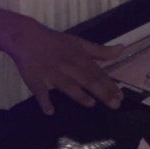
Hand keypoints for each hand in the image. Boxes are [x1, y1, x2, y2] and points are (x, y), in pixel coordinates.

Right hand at [6, 20, 124, 114]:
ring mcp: (51, 73)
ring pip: (66, 84)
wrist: (27, 37)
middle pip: (86, 79)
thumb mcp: (80, 44)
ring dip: (78, 94)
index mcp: (79, 58)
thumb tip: (122, 49)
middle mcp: (68, 66)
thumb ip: (100, 51)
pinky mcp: (35, 80)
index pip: (97, 73)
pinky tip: (49, 111)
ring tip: (90, 103)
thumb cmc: (56, 43)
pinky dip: (44, 101)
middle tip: (114, 105)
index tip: (121, 96)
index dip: (109, 84)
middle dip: (101, 91)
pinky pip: (39, 91)